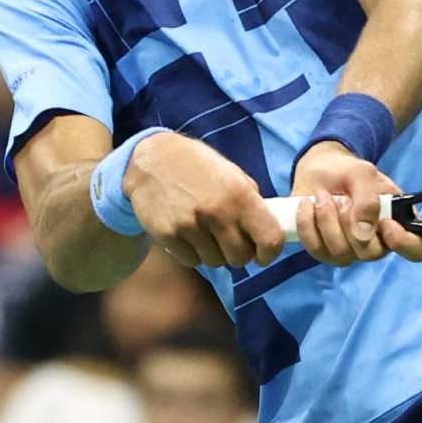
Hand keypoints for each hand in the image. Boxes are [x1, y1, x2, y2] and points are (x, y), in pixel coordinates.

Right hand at [119, 129, 287, 270]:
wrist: (151, 160)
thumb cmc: (197, 166)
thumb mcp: (232, 173)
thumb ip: (252, 201)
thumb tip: (269, 229)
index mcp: (239, 194)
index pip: (270, 239)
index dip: (270, 252)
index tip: (263, 253)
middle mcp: (217, 212)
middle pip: (241, 258)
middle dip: (239, 253)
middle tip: (230, 241)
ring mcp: (190, 225)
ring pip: (216, 262)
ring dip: (215, 254)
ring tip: (207, 234)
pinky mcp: (168, 235)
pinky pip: (192, 261)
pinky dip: (193, 254)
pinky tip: (189, 235)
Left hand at [287, 140, 421, 267]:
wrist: (319, 171)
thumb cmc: (348, 172)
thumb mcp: (363, 174)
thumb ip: (369, 200)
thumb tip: (363, 233)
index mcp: (399, 223)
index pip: (417, 249)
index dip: (404, 243)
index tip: (385, 223)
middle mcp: (377, 242)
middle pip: (370, 254)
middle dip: (350, 223)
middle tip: (342, 199)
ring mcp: (351, 250)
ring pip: (340, 253)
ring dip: (327, 220)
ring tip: (322, 196)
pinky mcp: (325, 251)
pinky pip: (316, 250)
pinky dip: (308, 225)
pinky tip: (307, 205)